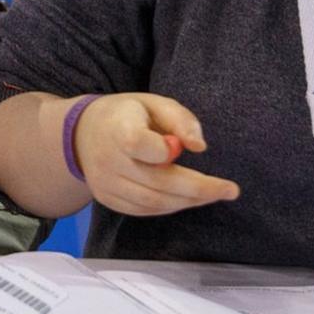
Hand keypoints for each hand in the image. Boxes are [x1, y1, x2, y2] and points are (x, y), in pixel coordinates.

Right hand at [73, 94, 239, 215]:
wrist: (83, 134)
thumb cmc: (127, 115)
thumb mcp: (153, 103)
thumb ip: (180, 119)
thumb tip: (199, 146)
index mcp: (117, 129)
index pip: (140, 145)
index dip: (166, 151)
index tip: (185, 147)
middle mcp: (107, 160)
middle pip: (157, 183)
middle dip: (199, 189)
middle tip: (230, 190)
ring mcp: (105, 184)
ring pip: (154, 202)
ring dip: (189, 201)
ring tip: (213, 194)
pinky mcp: (108, 199)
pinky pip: (144, 210)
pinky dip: (171, 206)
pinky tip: (187, 198)